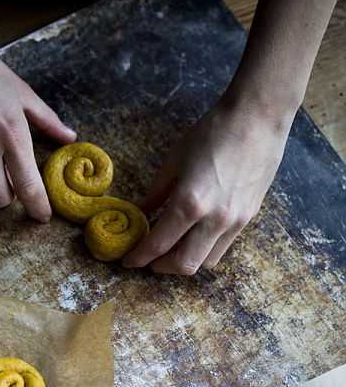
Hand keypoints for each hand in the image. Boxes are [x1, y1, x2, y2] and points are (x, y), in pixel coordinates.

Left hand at [123, 97, 291, 273]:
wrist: (257, 118)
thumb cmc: (212, 133)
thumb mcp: (174, 161)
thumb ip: (156, 194)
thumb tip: (141, 214)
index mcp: (189, 203)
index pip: (158, 244)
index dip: (139, 257)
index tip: (129, 260)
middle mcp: (213, 220)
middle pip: (184, 265)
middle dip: (162, 267)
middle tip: (149, 260)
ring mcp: (235, 222)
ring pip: (206, 262)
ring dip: (185, 261)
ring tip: (172, 249)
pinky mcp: (248, 218)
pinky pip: (222, 247)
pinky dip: (204, 249)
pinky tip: (194, 236)